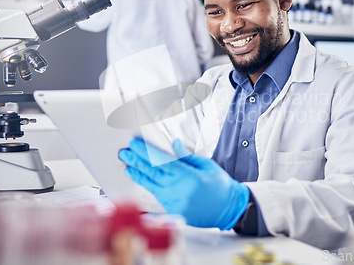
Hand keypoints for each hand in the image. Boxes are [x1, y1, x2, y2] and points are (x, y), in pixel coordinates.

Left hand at [118, 137, 249, 229]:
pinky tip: (139, 178)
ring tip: (127, 164)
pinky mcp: (173, 211)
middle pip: (152, 174)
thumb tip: (173, 143)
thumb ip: (187, 156)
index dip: (146, 152)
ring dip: (138, 174)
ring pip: (151, 186)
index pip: (162, 162)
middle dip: (136, 161)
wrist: (229, 209)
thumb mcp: (207, 165)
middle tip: (124, 152)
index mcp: (189, 178)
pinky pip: (157, 195)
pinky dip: (147, 185)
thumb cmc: (220, 186)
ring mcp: (175, 203)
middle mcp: (179, 191)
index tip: (136, 144)